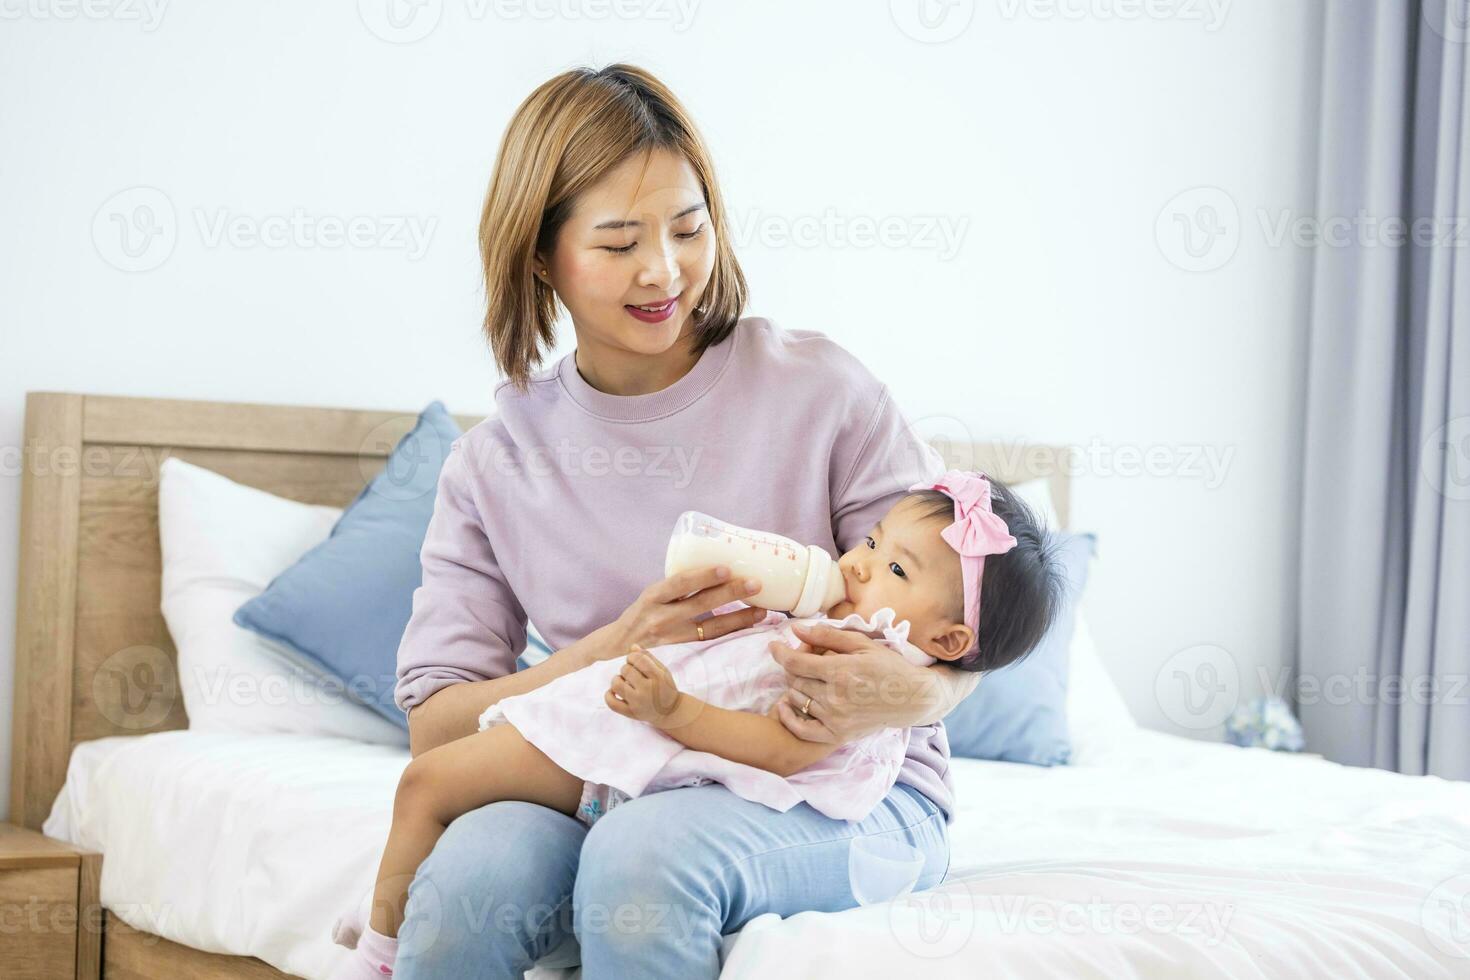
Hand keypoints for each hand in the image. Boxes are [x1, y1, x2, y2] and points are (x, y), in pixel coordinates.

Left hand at [605, 648, 701, 729]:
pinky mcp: (631, 713)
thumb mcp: (662, 670)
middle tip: (633, 674)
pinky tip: (615, 691)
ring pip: (616, 684)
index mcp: (658, 677)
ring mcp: (638, 703)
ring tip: (625, 682)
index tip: (635, 662)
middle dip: (627, 668)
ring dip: (618, 680)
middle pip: (626, 670)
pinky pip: (612, 703)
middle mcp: (648, 690)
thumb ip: (648, 657)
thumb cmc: (665, 687)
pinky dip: (609, 694)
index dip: (632, 657)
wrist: (670, 712)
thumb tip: (632, 647)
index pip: (637, 659)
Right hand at [608, 565, 766, 654]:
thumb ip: (675, 588)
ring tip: (762, 610)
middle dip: (730, 592)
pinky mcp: (680, 652)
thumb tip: (713, 570)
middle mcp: (661, 617)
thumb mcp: (650, 597)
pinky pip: (709, 641)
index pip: (680, 584)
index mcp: (653, 596)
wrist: (616, 649)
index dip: (703, 576)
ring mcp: (672, 638)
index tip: (726, 568)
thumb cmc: (640, 616)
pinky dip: (730, 632)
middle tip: (755, 583)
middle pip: (700, 604)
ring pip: (710, 627)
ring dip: (739, 617)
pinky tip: (748, 625)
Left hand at [769, 623, 946, 743]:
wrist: (911, 699)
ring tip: (808, 679)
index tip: (774, 646)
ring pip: (797, 700)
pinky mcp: (837, 734)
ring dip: (795, 687)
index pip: (796, 662)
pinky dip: (789, 718)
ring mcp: (836, 718)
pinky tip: (785, 706)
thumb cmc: (888, 667)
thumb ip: (828, 635)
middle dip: (793, 667)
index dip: (780, 652)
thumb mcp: (862, 644)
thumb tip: (796, 629)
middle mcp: (836, 697)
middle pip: (794, 680)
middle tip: (804, 660)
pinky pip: (801, 729)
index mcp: (841, 671)